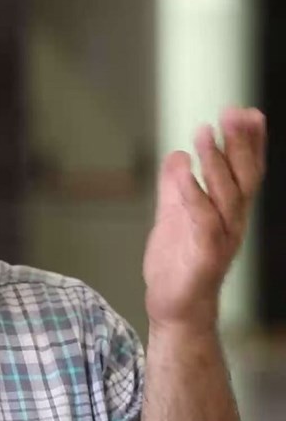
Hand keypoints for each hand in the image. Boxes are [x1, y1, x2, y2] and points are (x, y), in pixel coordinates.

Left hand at [143, 107, 266, 331]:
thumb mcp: (173, 217)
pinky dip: (194, 194)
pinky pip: (202, 221)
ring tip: (204, 132)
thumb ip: (175, 187)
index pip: (244, 171)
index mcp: (227, 212)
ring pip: (225, 195)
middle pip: (242, 178)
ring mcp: (220, 239)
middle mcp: (231, 223)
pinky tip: (185, 172)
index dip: (248, 142)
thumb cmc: (177, 265)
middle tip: (233, 112)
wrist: (174, 308)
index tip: (246, 112)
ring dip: (216, 162)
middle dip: (240, 143)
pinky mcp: (203, 256)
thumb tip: (176, 155)